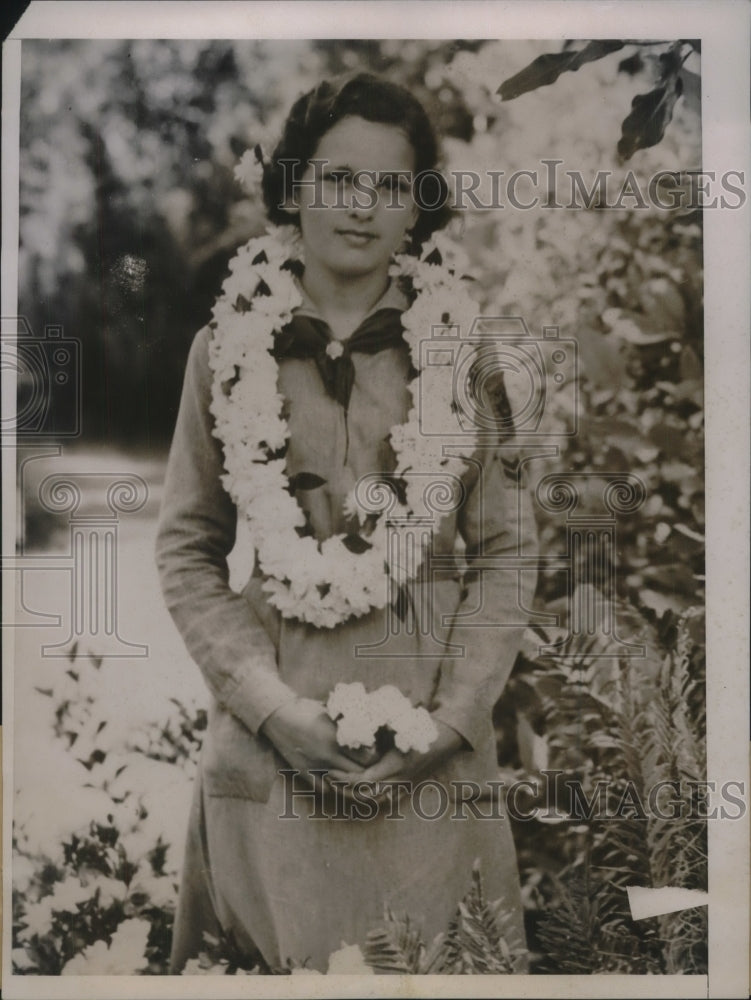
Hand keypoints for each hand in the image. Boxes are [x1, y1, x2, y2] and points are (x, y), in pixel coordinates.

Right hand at [260, 698, 377, 784]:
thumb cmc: (306, 709)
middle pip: (358, 774)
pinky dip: (333, 787)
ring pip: (343, 784)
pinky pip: (324, 789)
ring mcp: (315, 766)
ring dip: (351, 781)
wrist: (278, 716)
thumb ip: (348, 723)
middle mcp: (327, 756)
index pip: (367, 758)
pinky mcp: (304, 773)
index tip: (376, 753)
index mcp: (336, 739)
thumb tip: (369, 727)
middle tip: (370, 767)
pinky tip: (336, 779)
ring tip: (356, 775)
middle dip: (367, 771)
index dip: (375, 757)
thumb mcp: (331, 713)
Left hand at [327, 718, 464, 798]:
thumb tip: (353, 723)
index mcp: (395, 764)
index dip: (344, 779)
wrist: (447, 736)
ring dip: (355, 796)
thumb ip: (377, 726)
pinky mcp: (407, 786)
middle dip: (345, 790)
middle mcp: (399, 779)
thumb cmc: (421, 725)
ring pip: (375, 800)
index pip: (363, 780)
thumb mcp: (398, 722)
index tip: (330, 771)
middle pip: (366, 795)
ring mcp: (405, 785)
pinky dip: (369, 797)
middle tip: (328, 780)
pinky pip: (385, 799)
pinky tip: (357, 791)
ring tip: (339, 786)